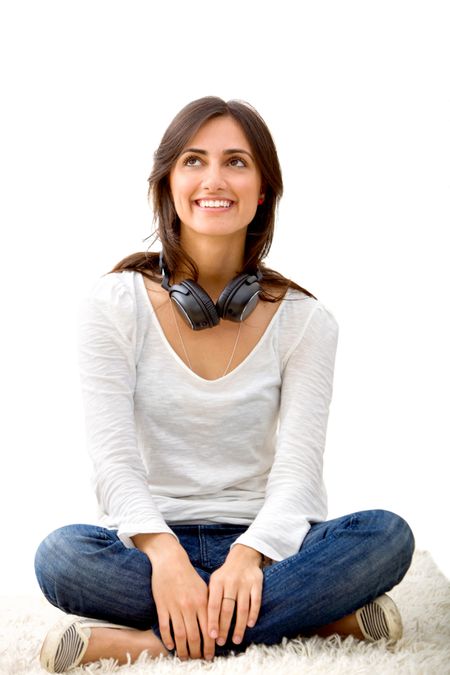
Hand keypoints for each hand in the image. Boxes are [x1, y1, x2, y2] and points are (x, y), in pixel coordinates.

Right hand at [143, 540, 215, 660]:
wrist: (171, 561)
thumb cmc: (188, 575)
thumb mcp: (203, 589)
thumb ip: (209, 606)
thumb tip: (214, 627)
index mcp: (202, 602)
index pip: (208, 629)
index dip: (210, 645)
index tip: (210, 656)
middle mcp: (189, 606)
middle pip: (194, 636)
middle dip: (197, 652)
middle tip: (198, 660)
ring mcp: (175, 607)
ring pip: (180, 635)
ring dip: (183, 650)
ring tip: (185, 658)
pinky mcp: (162, 606)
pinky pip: (165, 627)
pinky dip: (167, 639)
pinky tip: (170, 646)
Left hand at [207, 544, 262, 646]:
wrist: (243, 556)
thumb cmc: (225, 575)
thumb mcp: (215, 581)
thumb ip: (210, 598)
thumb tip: (203, 623)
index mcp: (217, 582)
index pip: (213, 604)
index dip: (212, 621)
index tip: (211, 636)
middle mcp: (231, 582)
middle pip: (227, 609)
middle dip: (224, 628)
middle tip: (222, 643)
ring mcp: (245, 583)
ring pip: (242, 608)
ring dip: (239, 626)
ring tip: (236, 640)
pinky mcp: (257, 583)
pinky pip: (256, 601)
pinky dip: (253, 614)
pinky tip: (250, 625)